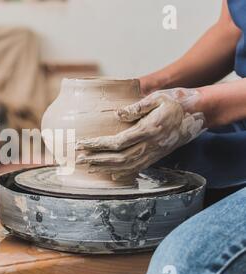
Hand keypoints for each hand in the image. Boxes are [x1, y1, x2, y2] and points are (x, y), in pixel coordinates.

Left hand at [76, 88, 205, 179]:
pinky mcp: (155, 156)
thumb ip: (137, 106)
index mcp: (148, 130)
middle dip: (96, 160)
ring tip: (88, 167)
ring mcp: (153, 153)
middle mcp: (150, 146)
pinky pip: (136, 169)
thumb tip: (118, 113)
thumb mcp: (157, 97)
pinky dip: (121, 173)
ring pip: (126, 167)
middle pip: (118, 159)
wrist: (197, 114)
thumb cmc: (175, 102)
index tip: (82, 144)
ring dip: (105, 168)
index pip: (117, 142)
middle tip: (78, 159)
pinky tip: (109, 173)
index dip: (97, 145)